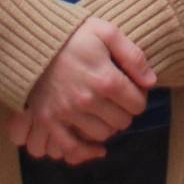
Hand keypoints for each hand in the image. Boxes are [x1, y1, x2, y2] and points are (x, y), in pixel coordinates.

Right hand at [7, 18, 156, 165]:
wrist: (32, 40)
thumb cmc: (73, 35)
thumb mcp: (106, 32)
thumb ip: (133, 55)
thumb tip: (151, 81)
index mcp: (105, 78)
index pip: (137, 103)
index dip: (139, 97)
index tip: (133, 90)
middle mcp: (87, 100)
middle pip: (122, 121)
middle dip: (125, 111)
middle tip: (118, 101)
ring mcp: (67, 113)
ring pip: (103, 135)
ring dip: (108, 126)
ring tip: (105, 112)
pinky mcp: (49, 121)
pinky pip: (72, 148)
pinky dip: (87, 151)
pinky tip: (98, 148)